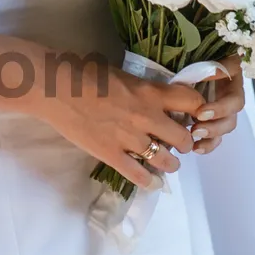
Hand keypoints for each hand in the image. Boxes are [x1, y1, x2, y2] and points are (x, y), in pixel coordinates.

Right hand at [36, 62, 204, 190]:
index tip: (194, 115)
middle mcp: (147, 117)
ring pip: (166, 161)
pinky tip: (152, 182)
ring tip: (168, 164)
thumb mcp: (124, 74)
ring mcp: (130, 139)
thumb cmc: (85, 72)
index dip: (198, 111)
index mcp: (151, 92)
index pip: (193, 103)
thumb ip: (143, 89)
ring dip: (171, 164)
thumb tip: (154, 98)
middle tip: (179, 143)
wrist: (56, 88)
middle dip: (185, 142)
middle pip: (184, 138)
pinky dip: (149, 181)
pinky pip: (139, 175)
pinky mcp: (112, 155)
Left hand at [189, 54, 245, 154]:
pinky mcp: (211, 119)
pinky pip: (214, 136)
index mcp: (232, 82)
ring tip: (194, 141)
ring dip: (211, 137)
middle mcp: (229, 97)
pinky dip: (206, 144)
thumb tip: (216, 71)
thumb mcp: (205, 57)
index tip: (201, 113)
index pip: (234, 100)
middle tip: (196, 130)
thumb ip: (214, 65)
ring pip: (224, 128)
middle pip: (231, 118)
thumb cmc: (196, 55)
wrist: (184, 55)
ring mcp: (221, 110)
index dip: (221, 108)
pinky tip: (195, 149)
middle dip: (215, 126)